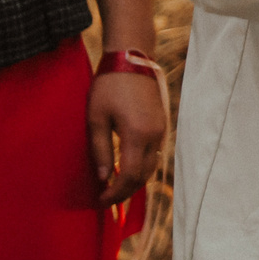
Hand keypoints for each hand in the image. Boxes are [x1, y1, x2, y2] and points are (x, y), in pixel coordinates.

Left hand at [86, 64, 168, 205]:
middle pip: (144, 175)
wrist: (131, 59)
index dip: (116, 193)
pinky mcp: (162, 124)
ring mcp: (161, 129)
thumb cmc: (109, 86)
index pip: (130, 176)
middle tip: (107, 199)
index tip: (101, 201)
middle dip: (126, 192)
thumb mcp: (96, 118)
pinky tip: (127, 167)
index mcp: (137, 135)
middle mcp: (154, 135)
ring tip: (115, 187)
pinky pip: (154, 153)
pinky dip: (141, 166)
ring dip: (135, 180)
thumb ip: (100, 150)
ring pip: (152, 166)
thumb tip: (104, 178)